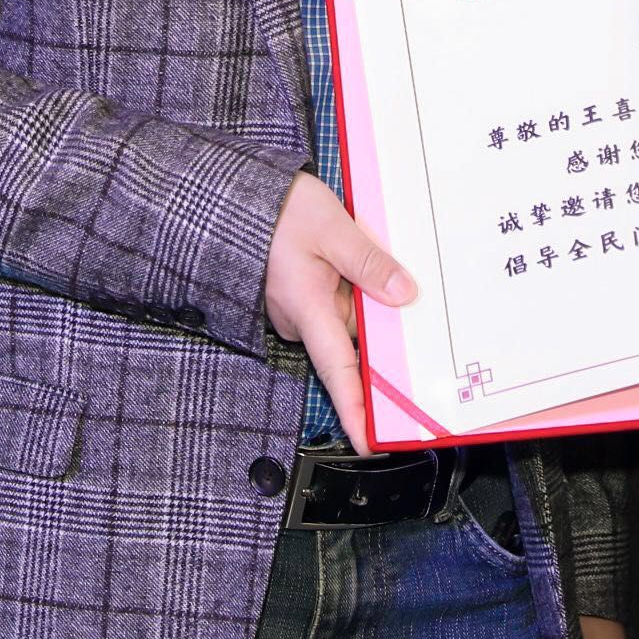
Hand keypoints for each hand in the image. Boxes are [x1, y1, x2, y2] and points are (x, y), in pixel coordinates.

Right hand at [263, 173, 413, 452]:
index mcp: (307, 309)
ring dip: (363, 291)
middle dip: (378, 314)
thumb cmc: (277, 210)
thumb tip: (405, 295)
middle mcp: (300, 318)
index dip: (355, 411)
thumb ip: (369, 262)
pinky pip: (334, 299)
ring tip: (361, 250)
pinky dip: (348, 284)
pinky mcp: (297, 295)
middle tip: (397, 276)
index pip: (338, 372)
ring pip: (347, 313)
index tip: (371, 443)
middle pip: (355, 336)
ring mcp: (297, 308)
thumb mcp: (331, 227)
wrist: (234, 195)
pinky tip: (349, 255)